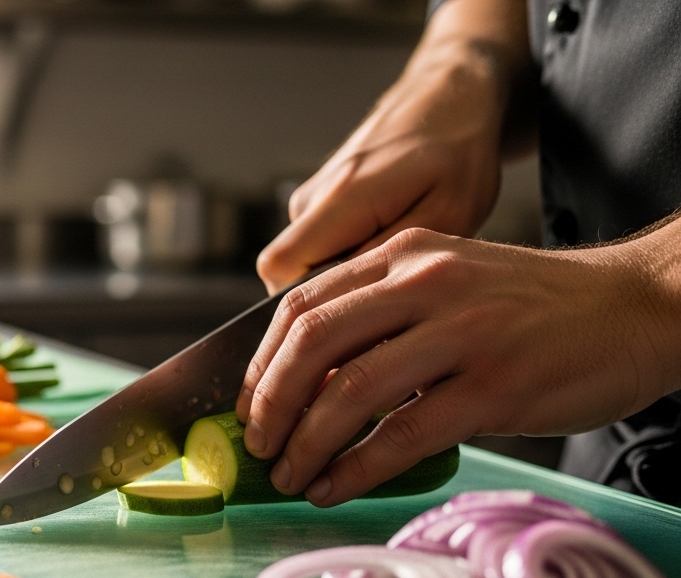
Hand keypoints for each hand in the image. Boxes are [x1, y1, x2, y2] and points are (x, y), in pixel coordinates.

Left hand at [234, 226, 680, 506]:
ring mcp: (462, 334)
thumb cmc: (535, 308)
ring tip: (291, 477)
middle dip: (270, 404)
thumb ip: (383, 311)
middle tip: (258, 446)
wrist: (637, 308)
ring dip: (306, 445)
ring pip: (350, 392)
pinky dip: (356, 468)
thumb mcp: (450, 280)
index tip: (246, 405)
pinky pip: (403, 435)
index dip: (260, 363)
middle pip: (312, 343)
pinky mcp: (495, 388)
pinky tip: (336, 487)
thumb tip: (306, 378)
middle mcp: (426, 284)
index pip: (300, 304)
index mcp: (405, 255)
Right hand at [255, 0, 531, 292]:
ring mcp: (309, 199)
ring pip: (304, 266)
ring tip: (392, 268)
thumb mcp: (449, 213)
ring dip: (341, 281)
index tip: (345, 320)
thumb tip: (347, 299)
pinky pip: (317, 250)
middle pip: (286, 276)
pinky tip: (386, 248)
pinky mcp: (316, 203)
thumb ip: (390, 257)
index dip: (303, 305)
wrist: (446, 98)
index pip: (279, 269)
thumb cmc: (457, 153)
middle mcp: (312, 198)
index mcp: (342, 198)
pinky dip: (347, 262)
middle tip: (381, 306)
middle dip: (327, 302)